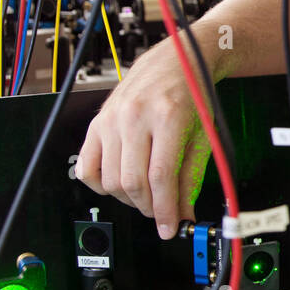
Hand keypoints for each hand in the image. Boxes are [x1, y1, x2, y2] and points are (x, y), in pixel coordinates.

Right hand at [75, 40, 213, 239]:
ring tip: (146, 195)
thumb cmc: (192, 94)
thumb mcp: (202, 134)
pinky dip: (101, 185)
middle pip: (132, 182)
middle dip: (148, 207)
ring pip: (110, 180)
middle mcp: (135, 117)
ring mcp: (111, 119)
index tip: (170, 228)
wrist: (174, 61)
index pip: (160, 177)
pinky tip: (120, 182)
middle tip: (161, 211)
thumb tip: (184, 214)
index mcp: (167, 117)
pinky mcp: (96, 123)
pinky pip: (87, 167)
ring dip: (128, 199)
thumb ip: (191, 176)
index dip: (165, 210)